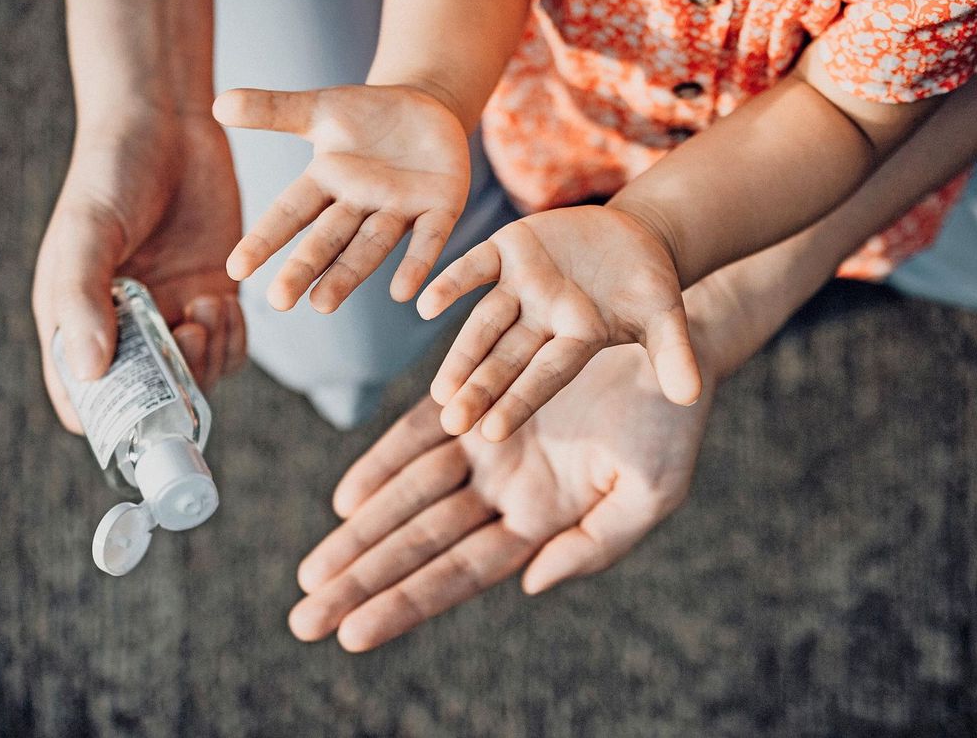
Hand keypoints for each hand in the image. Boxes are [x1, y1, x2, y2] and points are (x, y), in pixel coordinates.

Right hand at [33, 112, 244, 432]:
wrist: (168, 124)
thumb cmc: (111, 172)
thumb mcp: (88, 232)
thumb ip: (85, 300)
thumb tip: (88, 374)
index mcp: (75, 320)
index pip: (84, 399)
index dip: (108, 421)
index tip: (141, 410)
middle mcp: (123, 328)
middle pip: (150, 398)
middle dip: (175, 385)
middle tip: (189, 336)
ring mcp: (171, 315)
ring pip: (197, 378)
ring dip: (210, 358)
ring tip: (207, 307)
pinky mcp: (212, 296)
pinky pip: (228, 347)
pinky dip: (233, 339)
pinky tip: (225, 301)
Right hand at [213, 84, 469, 312]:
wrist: (428, 109)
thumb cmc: (368, 116)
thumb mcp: (320, 109)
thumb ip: (273, 110)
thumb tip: (218, 104)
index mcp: (327, 183)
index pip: (290, 213)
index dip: (265, 238)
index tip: (236, 269)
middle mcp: (359, 204)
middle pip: (327, 239)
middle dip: (304, 268)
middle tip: (280, 302)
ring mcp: (400, 210)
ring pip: (370, 247)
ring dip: (348, 276)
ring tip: (323, 304)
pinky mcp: (440, 208)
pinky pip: (427, 240)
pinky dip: (416, 264)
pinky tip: (403, 293)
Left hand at [288, 344, 714, 651]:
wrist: (668, 343)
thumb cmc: (671, 421)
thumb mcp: (651, 493)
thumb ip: (594, 545)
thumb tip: (530, 585)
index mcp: (541, 521)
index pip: (460, 573)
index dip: (406, 602)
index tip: (352, 633)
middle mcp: (503, 490)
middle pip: (419, 544)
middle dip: (363, 581)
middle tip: (305, 618)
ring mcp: (484, 442)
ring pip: (408, 496)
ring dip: (359, 532)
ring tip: (312, 573)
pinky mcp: (474, 393)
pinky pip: (417, 433)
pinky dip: (381, 464)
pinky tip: (346, 500)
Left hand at [416, 206, 700, 441]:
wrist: (634, 236)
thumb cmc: (650, 287)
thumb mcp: (667, 319)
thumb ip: (673, 354)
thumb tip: (689, 396)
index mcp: (576, 341)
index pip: (544, 376)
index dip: (519, 401)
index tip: (491, 432)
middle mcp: (541, 320)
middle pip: (506, 359)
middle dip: (480, 389)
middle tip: (450, 422)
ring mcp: (521, 286)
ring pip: (483, 323)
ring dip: (461, 353)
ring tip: (438, 389)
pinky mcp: (508, 250)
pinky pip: (474, 268)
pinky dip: (451, 283)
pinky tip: (423, 305)